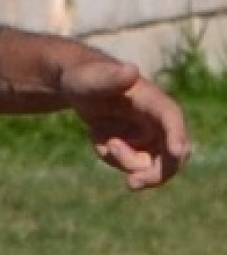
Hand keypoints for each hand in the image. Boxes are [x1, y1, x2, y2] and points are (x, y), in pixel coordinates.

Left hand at [59, 56, 190, 189]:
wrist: (78, 86)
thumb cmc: (85, 78)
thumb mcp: (92, 79)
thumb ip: (111, 78)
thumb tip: (131, 70)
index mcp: (152, 100)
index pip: (171, 118)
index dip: (178, 135)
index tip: (177, 152)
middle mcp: (157, 120)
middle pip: (174, 153)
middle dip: (157, 172)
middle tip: (131, 184)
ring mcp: (149, 135)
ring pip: (150, 164)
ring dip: (124, 162)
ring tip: (101, 139)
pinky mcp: (138, 145)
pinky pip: (130, 165)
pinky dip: (111, 159)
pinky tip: (99, 139)